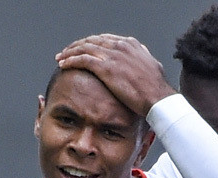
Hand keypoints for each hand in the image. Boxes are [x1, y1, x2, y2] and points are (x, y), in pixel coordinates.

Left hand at [56, 34, 177, 116]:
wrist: (157, 98)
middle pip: (92, 41)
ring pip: (84, 48)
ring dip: (69, 52)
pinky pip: (82, 60)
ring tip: (60, 57)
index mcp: (130, 44)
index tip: (82, 48)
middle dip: (77, 46)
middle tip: (66, 52)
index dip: (90, 43)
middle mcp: (120, 46)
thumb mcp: (151, 66)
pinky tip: (63, 64)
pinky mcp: (106, 68)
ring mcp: (112, 56)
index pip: (104, 39)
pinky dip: (71, 60)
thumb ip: (142, 59)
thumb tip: (140, 56)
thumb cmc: (155, 88)